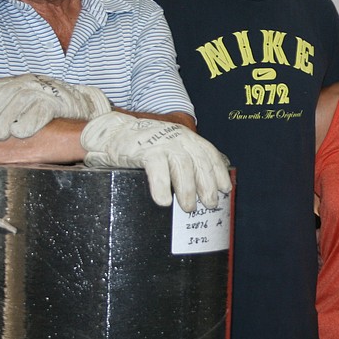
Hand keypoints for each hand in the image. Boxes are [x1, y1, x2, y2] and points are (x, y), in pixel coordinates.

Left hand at [0, 74, 111, 140]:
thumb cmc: (47, 104)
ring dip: (5, 118)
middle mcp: (31, 83)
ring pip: (21, 101)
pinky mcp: (60, 103)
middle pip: (5, 94)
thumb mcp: (20, 95)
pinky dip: (30, 122)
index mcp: (20, 81)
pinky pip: (43, 111)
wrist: (84, 104)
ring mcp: (46, 91)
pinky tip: (20, 133)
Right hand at [80, 112, 230, 211]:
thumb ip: (183, 160)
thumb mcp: (168, 148)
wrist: (113, 131)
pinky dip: (162, 186)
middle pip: (199, 161)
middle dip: (207, 185)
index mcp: (186, 137)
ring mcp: (161, 142)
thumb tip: (200, 190)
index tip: (225, 189)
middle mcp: (177, 137)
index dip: (218, 172)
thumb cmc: (144, 146)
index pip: (209, 153)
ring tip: (188, 207)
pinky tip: (164, 201)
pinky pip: (156, 169)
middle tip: (210, 204)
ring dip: (188, 189)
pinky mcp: (144, 150)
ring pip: (182, 165)